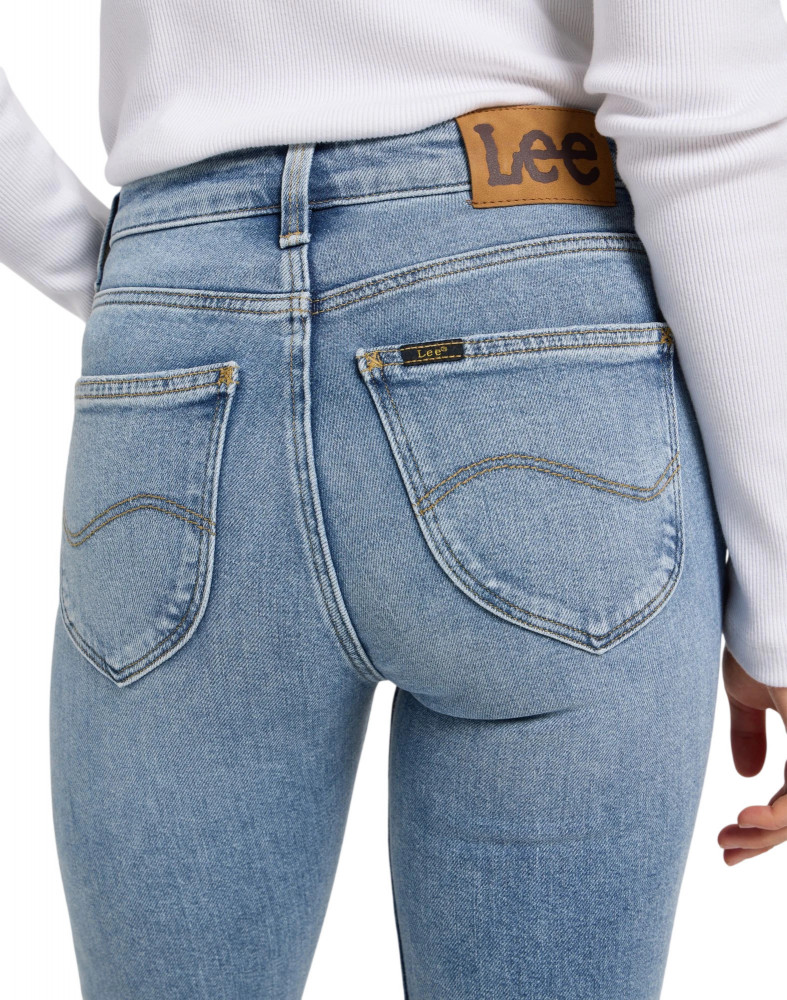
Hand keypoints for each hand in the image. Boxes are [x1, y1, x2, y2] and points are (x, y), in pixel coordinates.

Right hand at [718, 648, 786, 864]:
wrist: (763, 607)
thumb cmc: (756, 639)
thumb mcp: (747, 694)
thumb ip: (748, 734)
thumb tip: (746, 774)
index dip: (763, 827)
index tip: (727, 840)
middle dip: (760, 841)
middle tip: (725, 850)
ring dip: (765, 834)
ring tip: (730, 840)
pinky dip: (779, 814)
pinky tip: (748, 819)